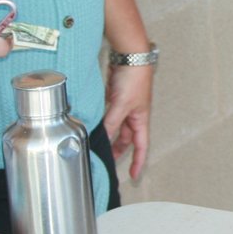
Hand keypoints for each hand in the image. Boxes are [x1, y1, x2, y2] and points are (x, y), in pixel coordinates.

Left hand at [103, 64, 152, 179]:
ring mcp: (123, 107)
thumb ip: (111, 123)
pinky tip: (92, 125)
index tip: (134, 176)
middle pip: (126, 139)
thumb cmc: (135, 78)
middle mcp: (133, 115)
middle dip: (117, 151)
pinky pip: (107, 115)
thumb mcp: (121, 105)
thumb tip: (101, 138)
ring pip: (115, 127)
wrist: (130, 57)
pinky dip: (101, 122)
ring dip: (107, 135)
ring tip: (94, 145)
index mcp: (141, 119)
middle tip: (105, 162)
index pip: (141, 146)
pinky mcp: (114, 98)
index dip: (138, 162)